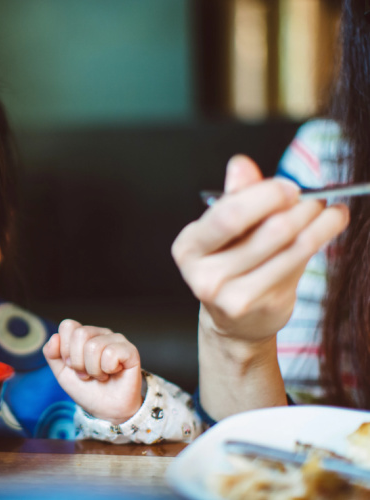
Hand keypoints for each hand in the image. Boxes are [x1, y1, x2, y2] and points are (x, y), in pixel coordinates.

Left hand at [43, 319, 142, 423]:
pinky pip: (111, 353)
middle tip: (86, 374)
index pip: (68, 326)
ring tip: (100, 375)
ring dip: (93, 370)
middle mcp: (100, 333)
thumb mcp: (62, 373)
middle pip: (80, 334)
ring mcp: (117, 339)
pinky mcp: (130, 350)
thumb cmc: (87, 389)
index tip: (72, 366)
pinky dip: (107, 370)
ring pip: (94, 346)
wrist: (107, 410)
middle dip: (78, 362)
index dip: (65, 350)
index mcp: (84, 334)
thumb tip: (54, 337)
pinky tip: (113, 373)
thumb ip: (52, 354)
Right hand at [172, 155, 348, 346]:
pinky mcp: (262, 305)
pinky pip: (300, 264)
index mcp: (189, 247)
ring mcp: (233, 295)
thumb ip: (235, 196)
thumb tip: (241, 165)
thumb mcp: (225, 229)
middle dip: (298, 208)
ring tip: (327, 209)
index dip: (265, 196)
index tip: (289, 186)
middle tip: (314, 197)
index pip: (229, 215)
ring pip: (290, 247)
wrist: (234, 321)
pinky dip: (321, 239)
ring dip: (317, 222)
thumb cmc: (230, 265)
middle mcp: (204, 274)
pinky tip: (330, 225)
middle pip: (267, 231)